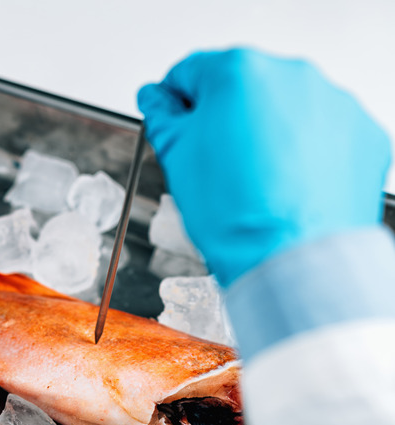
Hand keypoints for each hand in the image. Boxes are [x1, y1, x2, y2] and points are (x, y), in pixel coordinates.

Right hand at [138, 48, 390, 286]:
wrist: (290, 259)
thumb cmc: (235, 213)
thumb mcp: (175, 156)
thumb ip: (161, 115)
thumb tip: (157, 100)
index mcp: (238, 72)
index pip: (191, 73)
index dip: (177, 103)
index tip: (180, 126)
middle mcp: (290, 76)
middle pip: (242, 86)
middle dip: (226, 118)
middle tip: (217, 163)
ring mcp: (332, 102)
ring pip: (284, 107)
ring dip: (267, 132)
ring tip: (255, 178)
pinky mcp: (361, 132)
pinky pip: (323, 131)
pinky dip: (305, 151)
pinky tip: (287, 182)